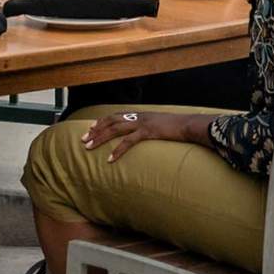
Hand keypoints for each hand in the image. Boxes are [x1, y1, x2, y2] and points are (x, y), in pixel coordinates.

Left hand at [81, 111, 213, 161]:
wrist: (189, 125)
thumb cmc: (176, 127)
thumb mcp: (159, 126)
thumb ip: (149, 129)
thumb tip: (142, 136)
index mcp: (140, 114)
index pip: (115, 115)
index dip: (101, 122)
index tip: (90, 128)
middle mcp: (138, 116)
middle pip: (111, 121)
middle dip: (95, 130)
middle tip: (83, 140)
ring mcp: (142, 123)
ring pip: (115, 129)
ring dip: (100, 138)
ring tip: (89, 147)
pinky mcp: (148, 131)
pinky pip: (129, 141)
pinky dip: (118, 150)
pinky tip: (110, 159)